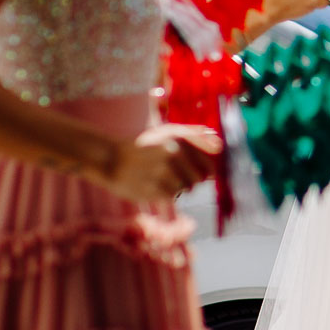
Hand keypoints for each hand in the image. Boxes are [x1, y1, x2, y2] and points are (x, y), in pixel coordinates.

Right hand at [100, 122, 221, 202]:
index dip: (206, 172)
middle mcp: (172, 155)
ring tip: (160, 176)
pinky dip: (165, 193)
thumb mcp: (167, 132)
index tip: (199, 172)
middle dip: (191, 180)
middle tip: (173, 173)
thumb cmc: (144, 146)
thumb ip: (194, 134)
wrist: (110, 158)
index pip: (209, 166)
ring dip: (177, 186)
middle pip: (199, 180)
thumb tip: (220, 145)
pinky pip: (171, 197)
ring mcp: (162, 173)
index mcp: (178, 140)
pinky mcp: (153, 190)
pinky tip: (153, 184)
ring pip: (185, 189)